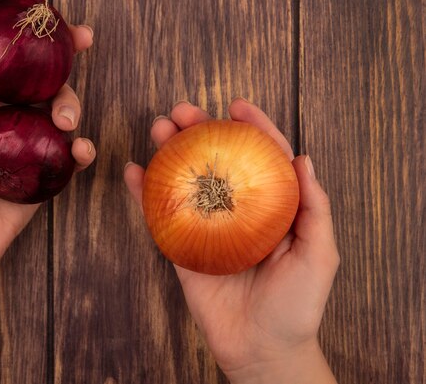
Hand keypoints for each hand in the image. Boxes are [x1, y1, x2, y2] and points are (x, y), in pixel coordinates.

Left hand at [0, 0, 95, 264]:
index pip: (2, 56)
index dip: (22, 31)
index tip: (42, 6)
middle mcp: (4, 114)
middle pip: (39, 75)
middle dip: (64, 55)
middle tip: (83, 38)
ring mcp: (28, 140)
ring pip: (60, 106)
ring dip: (71, 103)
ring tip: (65, 120)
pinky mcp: (46, 168)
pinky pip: (70, 150)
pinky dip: (80, 146)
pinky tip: (79, 149)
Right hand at [124, 99, 338, 382]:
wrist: (260, 349)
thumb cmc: (297, 306)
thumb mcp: (319, 255)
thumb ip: (315, 208)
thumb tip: (303, 159)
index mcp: (271, 208)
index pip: (261, 157)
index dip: (252, 127)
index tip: (237, 106)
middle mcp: (237, 210)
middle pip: (216, 161)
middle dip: (199, 130)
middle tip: (183, 112)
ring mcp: (207, 227)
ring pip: (186, 180)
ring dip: (170, 151)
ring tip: (158, 128)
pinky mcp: (182, 247)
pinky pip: (161, 216)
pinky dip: (144, 193)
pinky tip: (134, 172)